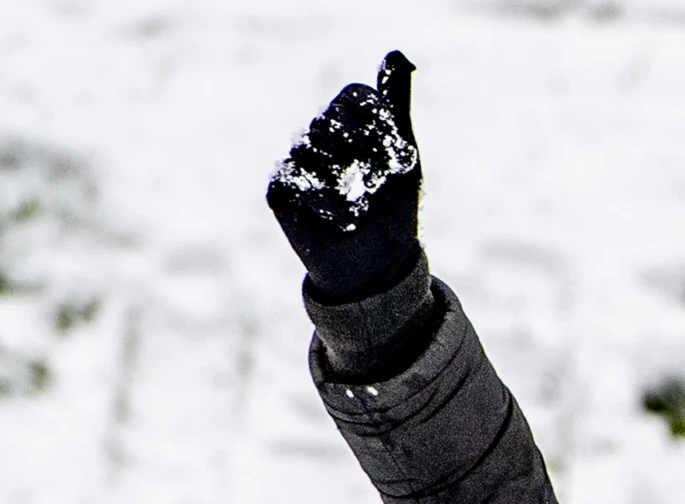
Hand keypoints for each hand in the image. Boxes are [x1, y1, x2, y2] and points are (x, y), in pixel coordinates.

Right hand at [266, 51, 422, 305]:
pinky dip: (326, 205)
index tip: (391, 157)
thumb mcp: (403, 153)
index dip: (375, 125)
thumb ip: (396, 104)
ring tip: (359, 210)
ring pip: (310, 147)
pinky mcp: (280, 190)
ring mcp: (296, 161)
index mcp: (347, 121)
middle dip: (361, 159)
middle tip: (373, 189)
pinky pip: (296, 180)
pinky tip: (340, 223)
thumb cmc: (394, 211)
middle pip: (330, 121)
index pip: (354, 97)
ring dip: (345, 185)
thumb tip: (396, 54)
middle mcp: (318, 136)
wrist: (378, 268)